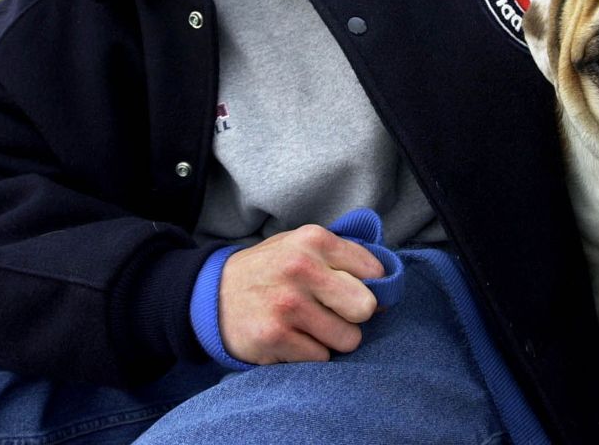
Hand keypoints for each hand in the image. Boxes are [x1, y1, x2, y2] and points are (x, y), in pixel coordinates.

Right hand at [218, 224, 385, 364]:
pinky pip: (320, 358)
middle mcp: (301, 268)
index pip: (374, 271)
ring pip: (347, 339)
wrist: (211, 295)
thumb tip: (387, 281)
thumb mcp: (300, 245)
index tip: (354, 290)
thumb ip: (341, 256)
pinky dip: (310, 354)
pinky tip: (291, 338)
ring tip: (308, 326)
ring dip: (332, 339)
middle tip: (333, 312)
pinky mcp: (275, 337)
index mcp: (313, 239)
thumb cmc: (269, 271)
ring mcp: (287, 304)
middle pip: (366, 307)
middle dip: (354, 316)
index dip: (370, 286)